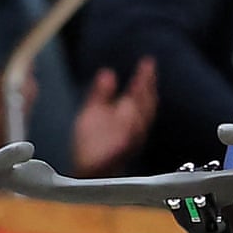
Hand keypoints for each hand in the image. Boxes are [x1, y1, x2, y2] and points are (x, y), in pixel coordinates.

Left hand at [71, 56, 156, 177]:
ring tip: (142, 83)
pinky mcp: (120, 152)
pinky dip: (133, 125)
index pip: (139, 94)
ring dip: (143, 102)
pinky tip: (131, 110)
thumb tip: (107, 72)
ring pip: (141, 119)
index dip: (145, 78)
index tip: (147, 62)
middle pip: (145, 104)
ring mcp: (128, 139)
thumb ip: (100, 94)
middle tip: (148, 69)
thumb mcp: (93, 112)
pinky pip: (130, 138)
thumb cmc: (91, 143)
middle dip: (147, 87)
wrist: (84, 170)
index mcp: (127, 116)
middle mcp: (132, 127)